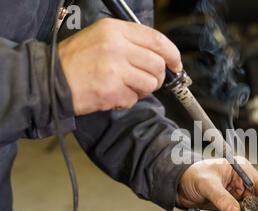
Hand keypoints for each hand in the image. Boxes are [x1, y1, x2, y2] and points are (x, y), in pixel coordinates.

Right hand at [58, 18, 181, 115]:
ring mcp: (115, 69)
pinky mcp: (112, 90)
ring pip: (150, 83)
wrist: (50, 79)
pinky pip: (134, 99)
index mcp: (115, 30)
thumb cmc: (76, 60)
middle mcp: (116, 46)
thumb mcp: (101, 38)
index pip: (156, 39)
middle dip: (156, 77)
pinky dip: (127, 101)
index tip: (175, 64)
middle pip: (157, 64)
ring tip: (125, 88)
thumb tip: (160, 57)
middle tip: (145, 81)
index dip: (172, 54)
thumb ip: (130, 43)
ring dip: (142, 90)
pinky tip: (112, 95)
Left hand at [177, 158, 257, 210]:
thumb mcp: (208, 184)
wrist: (178, 184)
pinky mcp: (227, 202)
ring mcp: (233, 192)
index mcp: (238, 168)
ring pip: (247, 207)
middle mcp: (239, 180)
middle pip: (255, 198)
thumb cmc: (191, 173)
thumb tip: (234, 210)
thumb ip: (221, 197)